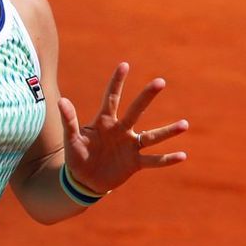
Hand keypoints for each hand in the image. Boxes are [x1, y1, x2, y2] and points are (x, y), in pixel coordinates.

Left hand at [58, 62, 188, 193]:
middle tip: (160, 81)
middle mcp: (121, 130)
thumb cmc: (76, 156)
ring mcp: (130, 146)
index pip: (112, 98)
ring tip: (184, 124)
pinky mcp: (135, 163)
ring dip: (167, 131)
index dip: (117, 82)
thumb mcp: (70, 139)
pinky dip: (167, 159)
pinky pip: (153, 160)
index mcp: (104, 122)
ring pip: (151, 137)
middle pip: (135, 111)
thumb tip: (61, 100)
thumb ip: (68, 121)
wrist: (83, 180)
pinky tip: (182, 155)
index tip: (124, 65)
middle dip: (146, 97)